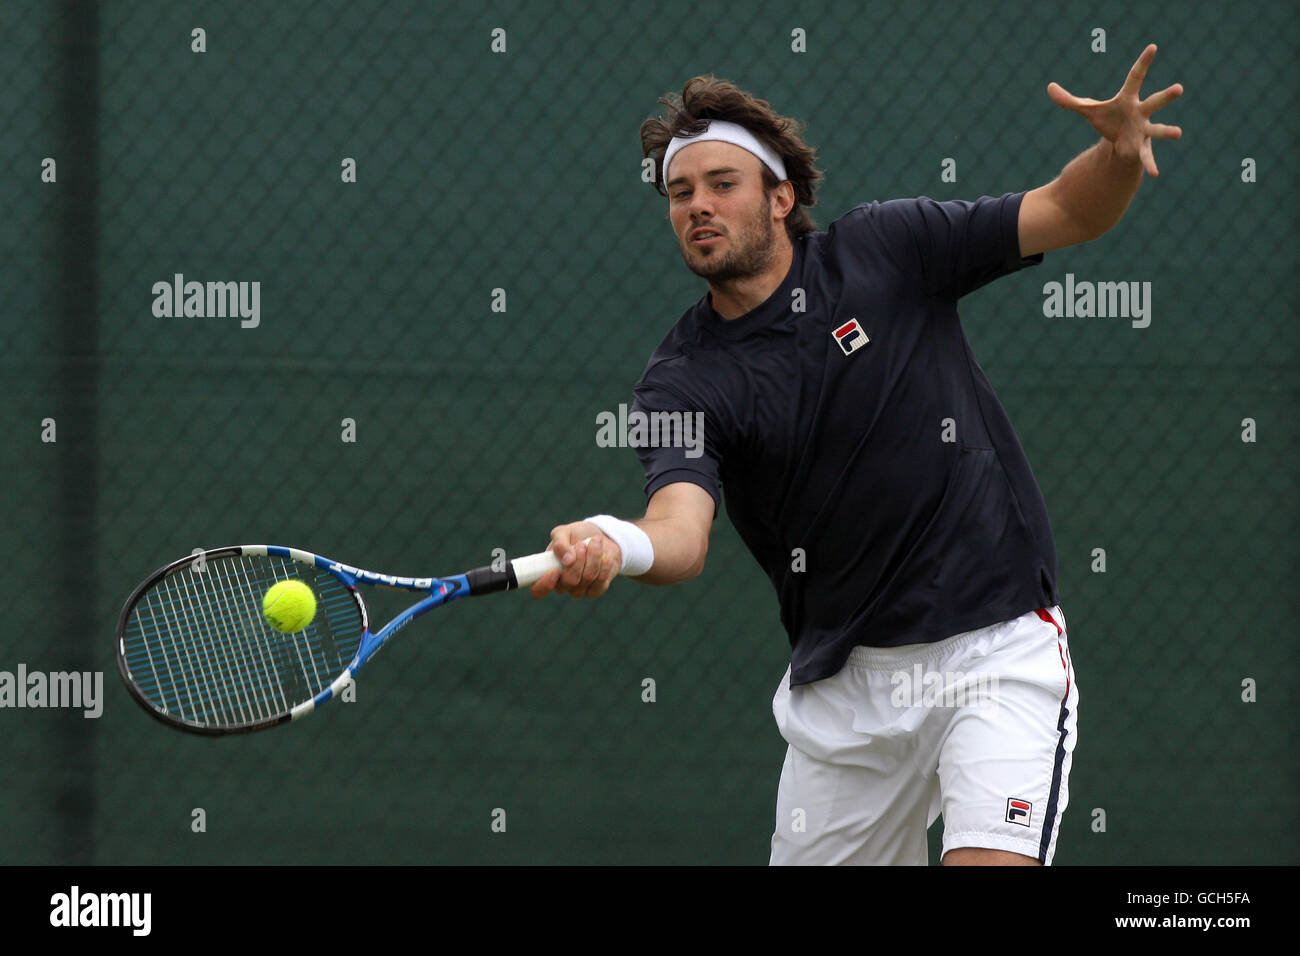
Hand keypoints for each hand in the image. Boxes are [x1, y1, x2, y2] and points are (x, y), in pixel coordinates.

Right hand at [530, 522, 622, 598]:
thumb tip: (567, 560)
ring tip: (596, 541)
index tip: (555, 571)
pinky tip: (605, 555)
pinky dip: (605, 564)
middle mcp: (561, 584)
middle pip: (569, 581)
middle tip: (582, 544)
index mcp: (546, 572)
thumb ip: (559, 544)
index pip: (538, 590)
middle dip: (579, 560)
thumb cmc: (577, 535)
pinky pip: (601, 582)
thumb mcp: (564, 532)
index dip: (544, 585)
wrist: (600, 539)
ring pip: (587, 578)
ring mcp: (578, 590)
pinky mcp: (595, 590)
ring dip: (594, 556)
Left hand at [1047, 43, 1182, 176]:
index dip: (1143, 62)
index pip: (1135, 77)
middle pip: (1154, 102)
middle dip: (1166, 97)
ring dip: (1166, 131)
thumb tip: (1049, 87)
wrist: (1116, 142)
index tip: (1153, 47)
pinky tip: (1156, 174)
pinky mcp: (1141, 148)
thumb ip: (1069, 100)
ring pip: (1157, 130)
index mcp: (1128, 99)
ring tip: (1178, 133)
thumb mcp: (1087, 109)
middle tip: (1179, 88)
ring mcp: (1143, 130)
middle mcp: (1140, 113)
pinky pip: (1146, 157)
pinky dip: (1150, 165)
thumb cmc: (1107, 120)